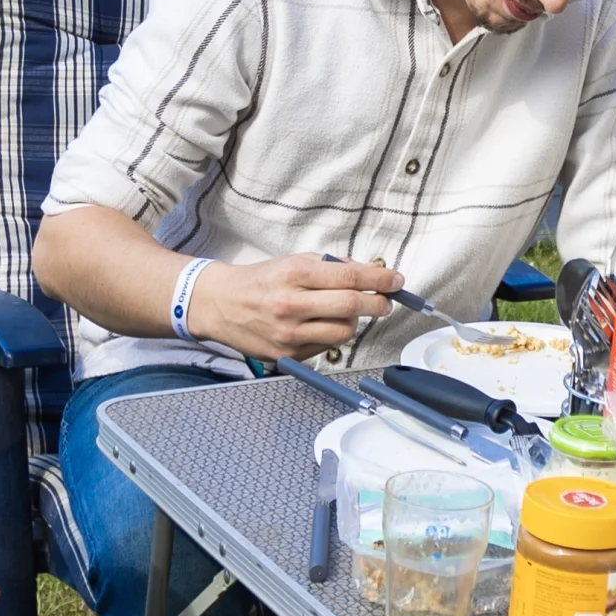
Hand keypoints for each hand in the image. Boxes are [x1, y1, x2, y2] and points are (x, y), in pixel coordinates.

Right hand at [194, 253, 401, 359]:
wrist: (219, 303)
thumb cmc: (259, 279)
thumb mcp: (293, 260)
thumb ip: (331, 266)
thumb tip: (370, 271)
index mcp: (295, 274)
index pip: (350, 277)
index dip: (380, 279)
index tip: (396, 280)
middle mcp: (292, 304)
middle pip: (352, 307)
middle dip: (379, 303)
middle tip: (386, 300)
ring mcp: (289, 333)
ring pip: (343, 332)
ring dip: (354, 321)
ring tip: (348, 312)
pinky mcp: (286, 355)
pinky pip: (326, 347)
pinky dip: (332, 335)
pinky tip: (323, 325)